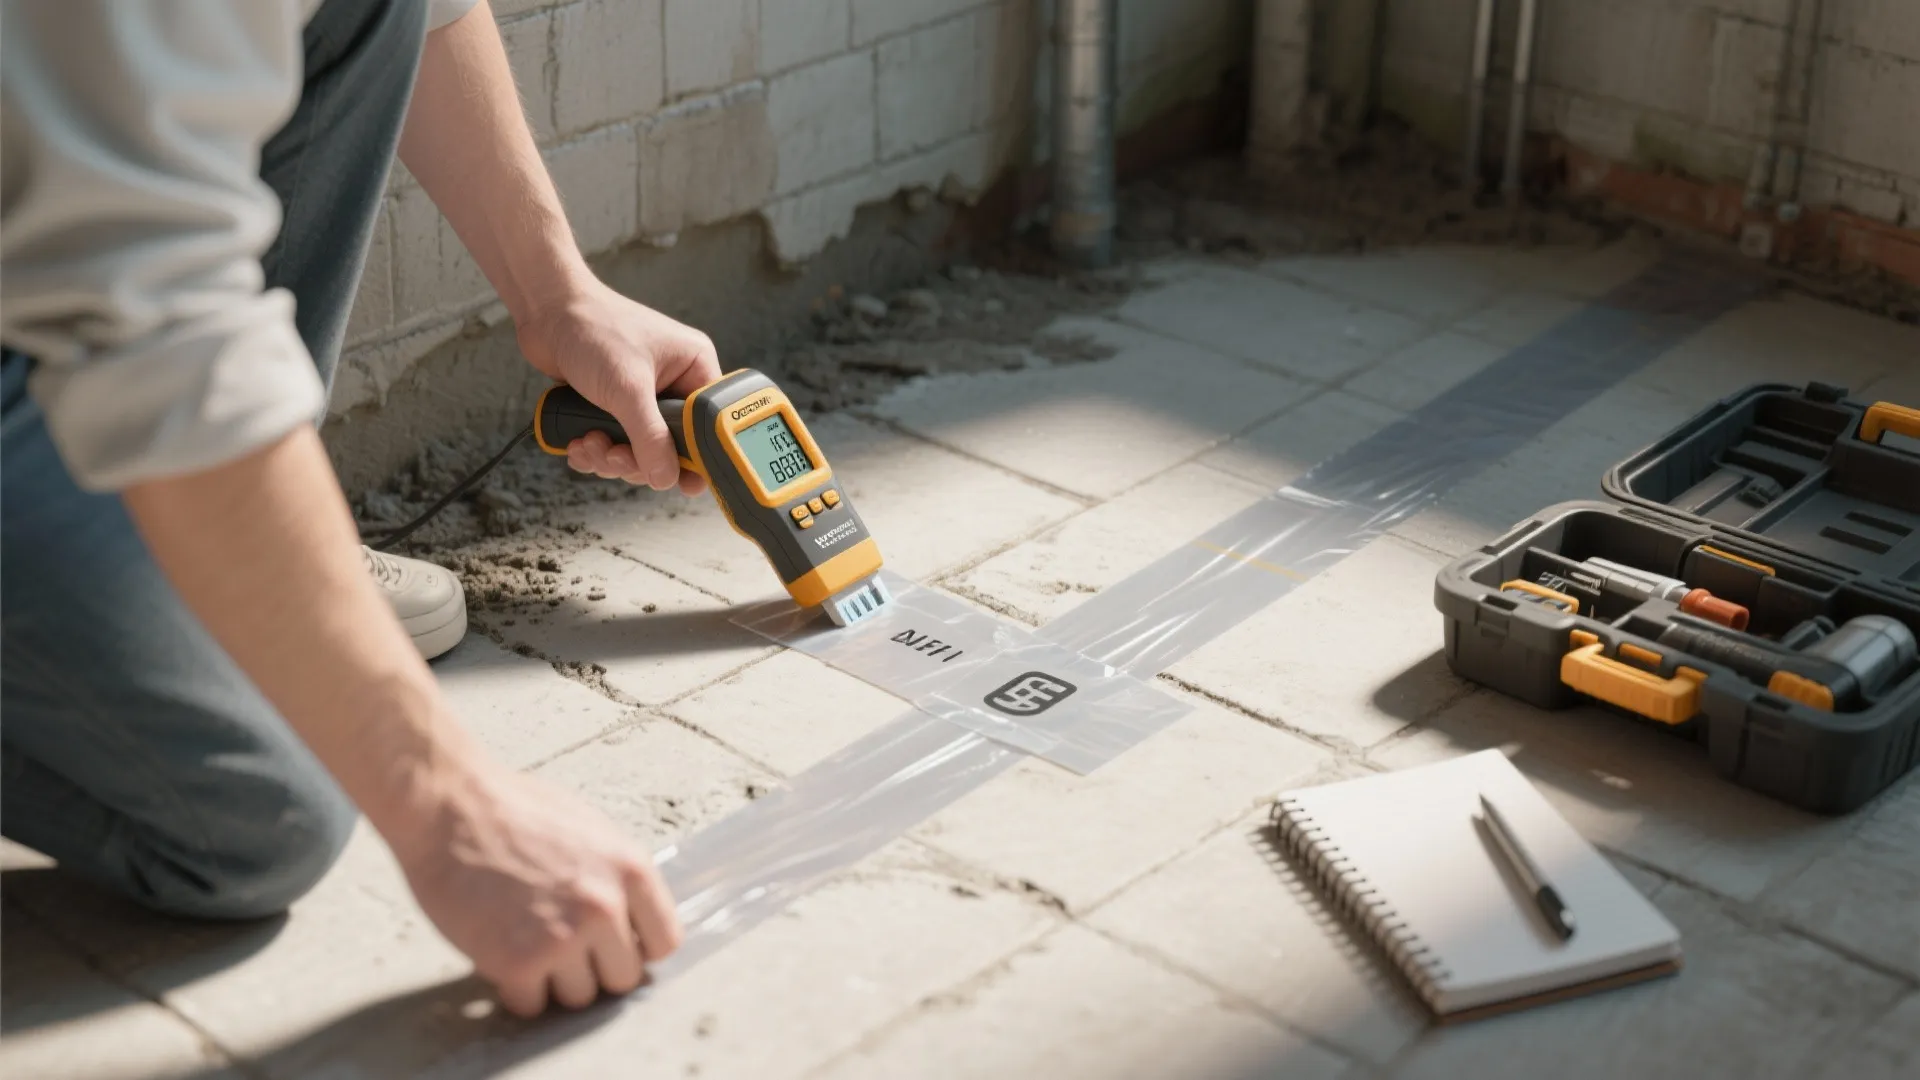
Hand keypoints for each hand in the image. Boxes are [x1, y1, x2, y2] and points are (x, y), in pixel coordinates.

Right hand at [394, 762, 681, 1016]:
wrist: (449, 807)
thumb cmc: (513, 810)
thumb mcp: (590, 830)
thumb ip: (615, 878)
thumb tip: (631, 921)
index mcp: (631, 870)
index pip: (666, 941)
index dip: (637, 947)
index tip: (613, 945)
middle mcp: (605, 907)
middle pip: (624, 978)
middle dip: (593, 968)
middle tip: (559, 945)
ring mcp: (564, 938)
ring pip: (580, 998)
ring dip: (554, 981)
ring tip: (525, 942)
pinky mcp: (519, 963)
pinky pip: (531, 1005)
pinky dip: (515, 989)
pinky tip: (499, 954)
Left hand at [516, 278, 721, 493]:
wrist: (546, 312)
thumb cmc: (593, 328)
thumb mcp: (627, 387)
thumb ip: (650, 436)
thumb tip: (666, 478)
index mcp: (694, 368)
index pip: (710, 425)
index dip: (696, 456)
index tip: (681, 483)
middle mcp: (673, 383)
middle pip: (672, 446)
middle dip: (638, 459)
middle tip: (615, 456)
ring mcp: (642, 397)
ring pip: (639, 451)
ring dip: (611, 457)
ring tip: (589, 442)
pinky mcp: (614, 406)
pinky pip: (615, 444)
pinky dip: (595, 452)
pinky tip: (579, 443)